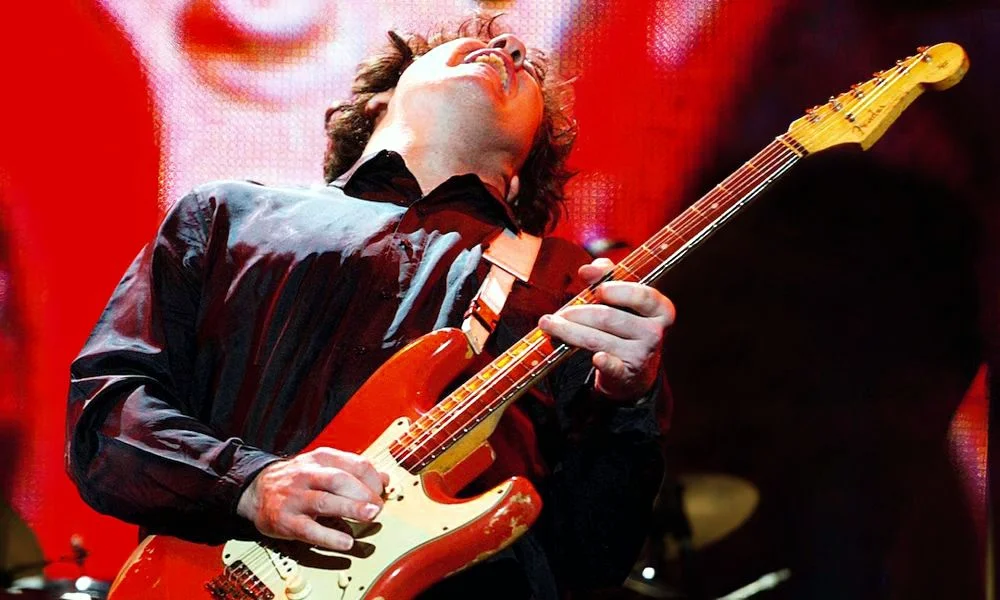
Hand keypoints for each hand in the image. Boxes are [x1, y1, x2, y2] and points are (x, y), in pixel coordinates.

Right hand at [237, 447, 389, 550]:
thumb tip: (385, 479)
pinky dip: (330, 537)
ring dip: (350, 509)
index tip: (382, 492)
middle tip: (378, 507)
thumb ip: (353, 471)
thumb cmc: (296, 479)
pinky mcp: (286, 521)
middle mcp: (307, 475)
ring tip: (370, 516)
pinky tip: (346, 542)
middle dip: (363, 493)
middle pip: (339, 480)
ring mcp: (295, 498)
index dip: (373, 478)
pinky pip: (310, 530)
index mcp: (321, 459)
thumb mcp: (323, 467)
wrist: (255, 490)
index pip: (354, 464)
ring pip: (325, 501)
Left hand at [538, 258, 674, 400]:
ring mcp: (641, 355)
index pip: (642, 295)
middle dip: (578, 313)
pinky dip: (602, 362)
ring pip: (597, 339)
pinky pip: (611, 367)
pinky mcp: (626, 374)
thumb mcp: (623, 297)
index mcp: (660, 309)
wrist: (633, 369)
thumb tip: (588, 270)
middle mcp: (654, 332)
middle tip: (559, 313)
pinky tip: (595, 358)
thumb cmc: (625, 323)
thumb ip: (606, 276)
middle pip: (609, 317)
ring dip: (569, 331)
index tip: (597, 289)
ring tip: (549, 325)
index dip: (617, 290)